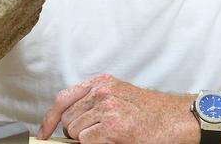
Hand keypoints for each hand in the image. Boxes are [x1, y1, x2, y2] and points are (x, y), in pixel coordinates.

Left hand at [37, 74, 195, 142]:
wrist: (176, 120)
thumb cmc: (151, 113)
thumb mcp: (120, 96)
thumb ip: (95, 102)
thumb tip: (68, 122)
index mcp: (101, 83)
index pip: (63, 98)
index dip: (49, 118)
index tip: (44, 133)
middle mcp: (101, 92)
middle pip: (68, 119)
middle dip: (75, 133)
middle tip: (95, 137)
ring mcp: (107, 108)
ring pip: (75, 132)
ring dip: (87, 140)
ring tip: (110, 137)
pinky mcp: (112, 126)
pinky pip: (86, 142)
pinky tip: (115, 140)